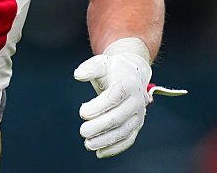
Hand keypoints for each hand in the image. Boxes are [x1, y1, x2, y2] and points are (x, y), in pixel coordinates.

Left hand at [73, 38, 153, 157]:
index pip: (114, 97)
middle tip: (82, 131)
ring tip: (88, 144)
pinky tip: (99, 152)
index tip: (82, 112)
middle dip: (99, 126)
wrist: (132, 75)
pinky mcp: (137, 125)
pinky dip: (114, 148)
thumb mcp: (101, 63)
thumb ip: (89, 68)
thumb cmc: (112, 70)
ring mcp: (139, 115)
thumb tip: (78, 75)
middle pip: (119, 117)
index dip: (98, 106)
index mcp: (128, 83)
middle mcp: (137, 101)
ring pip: (123, 131)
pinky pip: (127, 139)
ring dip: (106, 140)